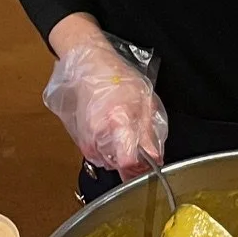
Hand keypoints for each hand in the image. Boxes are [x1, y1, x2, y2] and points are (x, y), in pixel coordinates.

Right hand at [42, 34, 167, 177]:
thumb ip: (149, 133)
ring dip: (120, 154)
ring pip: (110, 163)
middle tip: (138, 141)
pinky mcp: (81, 142)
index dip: (140, 168)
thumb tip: (155, 157)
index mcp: (117, 122)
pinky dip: (108, 150)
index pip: (127, 162)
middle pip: (120, 166)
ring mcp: (88, 140)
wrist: (88, 68)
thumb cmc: (117, 79)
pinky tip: (111, 132)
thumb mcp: (144, 101)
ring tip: (123, 131)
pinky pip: (100, 157)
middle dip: (133, 160)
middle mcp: (99, 135)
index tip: (149, 164)